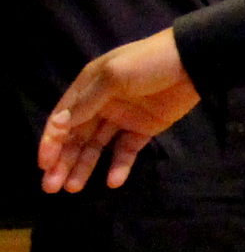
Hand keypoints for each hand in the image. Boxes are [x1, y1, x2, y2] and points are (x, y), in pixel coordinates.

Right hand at [38, 28, 198, 192]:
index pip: (62, 119)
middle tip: (51, 187)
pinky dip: (119, 166)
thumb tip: (57, 124)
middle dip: (62, 161)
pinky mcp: (143, 129)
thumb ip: (87, 101)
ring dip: (84, 167)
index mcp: (87, 88)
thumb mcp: (114, 76)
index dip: (51, 142)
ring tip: (73, 188)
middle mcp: (100, 105)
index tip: (44, 165)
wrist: (193, 62)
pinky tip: (112, 182)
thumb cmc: (149, 62)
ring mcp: (122, 118)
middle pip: (76, 138)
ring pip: (97, 148)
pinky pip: (126, 151)